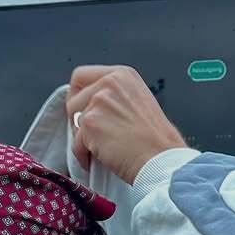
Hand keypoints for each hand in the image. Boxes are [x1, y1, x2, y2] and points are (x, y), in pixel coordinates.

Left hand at [65, 65, 187, 185]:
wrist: (161, 158)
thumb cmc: (156, 139)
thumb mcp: (139, 101)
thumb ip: (114, 97)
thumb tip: (92, 105)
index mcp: (122, 75)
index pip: (81, 76)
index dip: (78, 95)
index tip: (82, 109)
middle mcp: (109, 83)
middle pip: (73, 99)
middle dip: (77, 119)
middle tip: (91, 133)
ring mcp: (98, 102)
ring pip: (73, 122)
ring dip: (83, 138)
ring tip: (101, 148)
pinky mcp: (91, 124)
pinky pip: (76, 143)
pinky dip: (84, 156)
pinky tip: (98, 160)